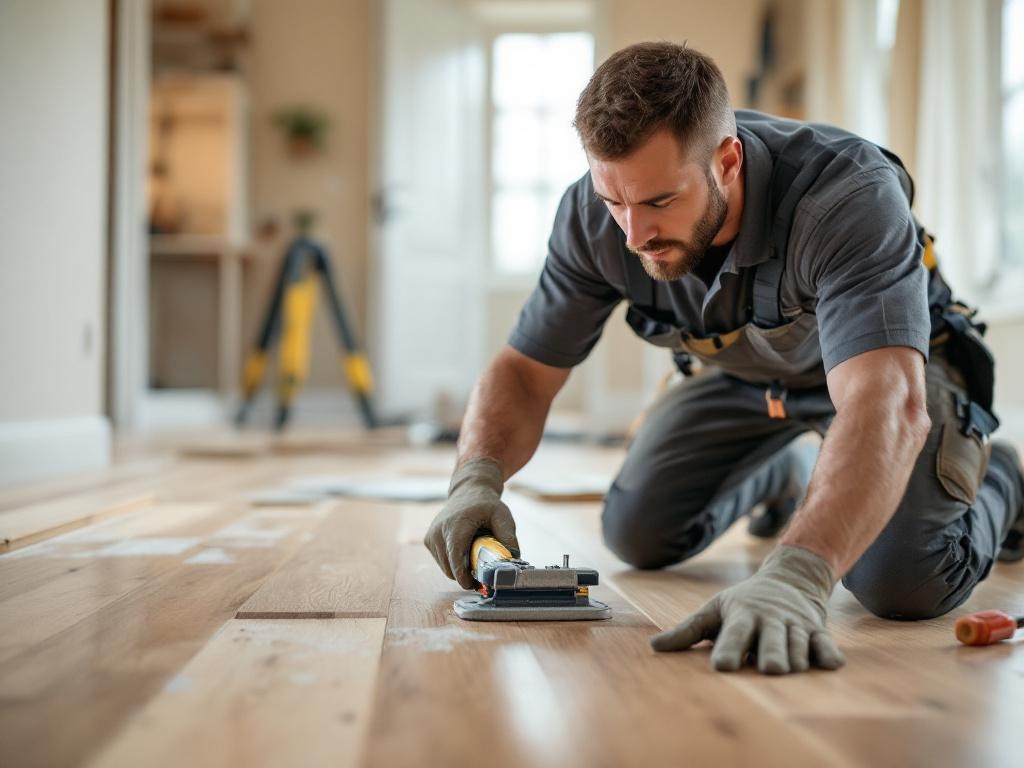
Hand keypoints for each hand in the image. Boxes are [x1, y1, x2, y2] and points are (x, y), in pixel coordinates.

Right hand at [424, 457, 518, 588]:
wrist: (468, 490)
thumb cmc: (486, 504)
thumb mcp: (502, 516)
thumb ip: (508, 537)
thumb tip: (512, 560)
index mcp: (456, 525)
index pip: (454, 558)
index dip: (463, 576)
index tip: (475, 585)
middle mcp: (439, 531)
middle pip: (450, 567)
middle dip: (465, 575)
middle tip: (483, 574)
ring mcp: (431, 536)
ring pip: (445, 567)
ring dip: (459, 570)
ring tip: (474, 559)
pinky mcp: (428, 540)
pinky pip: (441, 561)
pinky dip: (453, 563)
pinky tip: (464, 552)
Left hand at [650, 545, 844, 673]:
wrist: (789, 580)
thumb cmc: (743, 604)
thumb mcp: (714, 612)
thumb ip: (687, 631)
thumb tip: (653, 648)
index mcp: (743, 615)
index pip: (735, 634)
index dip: (729, 648)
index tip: (723, 666)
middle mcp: (770, 620)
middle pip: (772, 640)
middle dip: (771, 654)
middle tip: (769, 669)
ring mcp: (795, 626)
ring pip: (798, 645)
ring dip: (795, 658)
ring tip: (787, 671)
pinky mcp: (817, 632)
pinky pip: (825, 644)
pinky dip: (828, 654)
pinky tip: (830, 664)